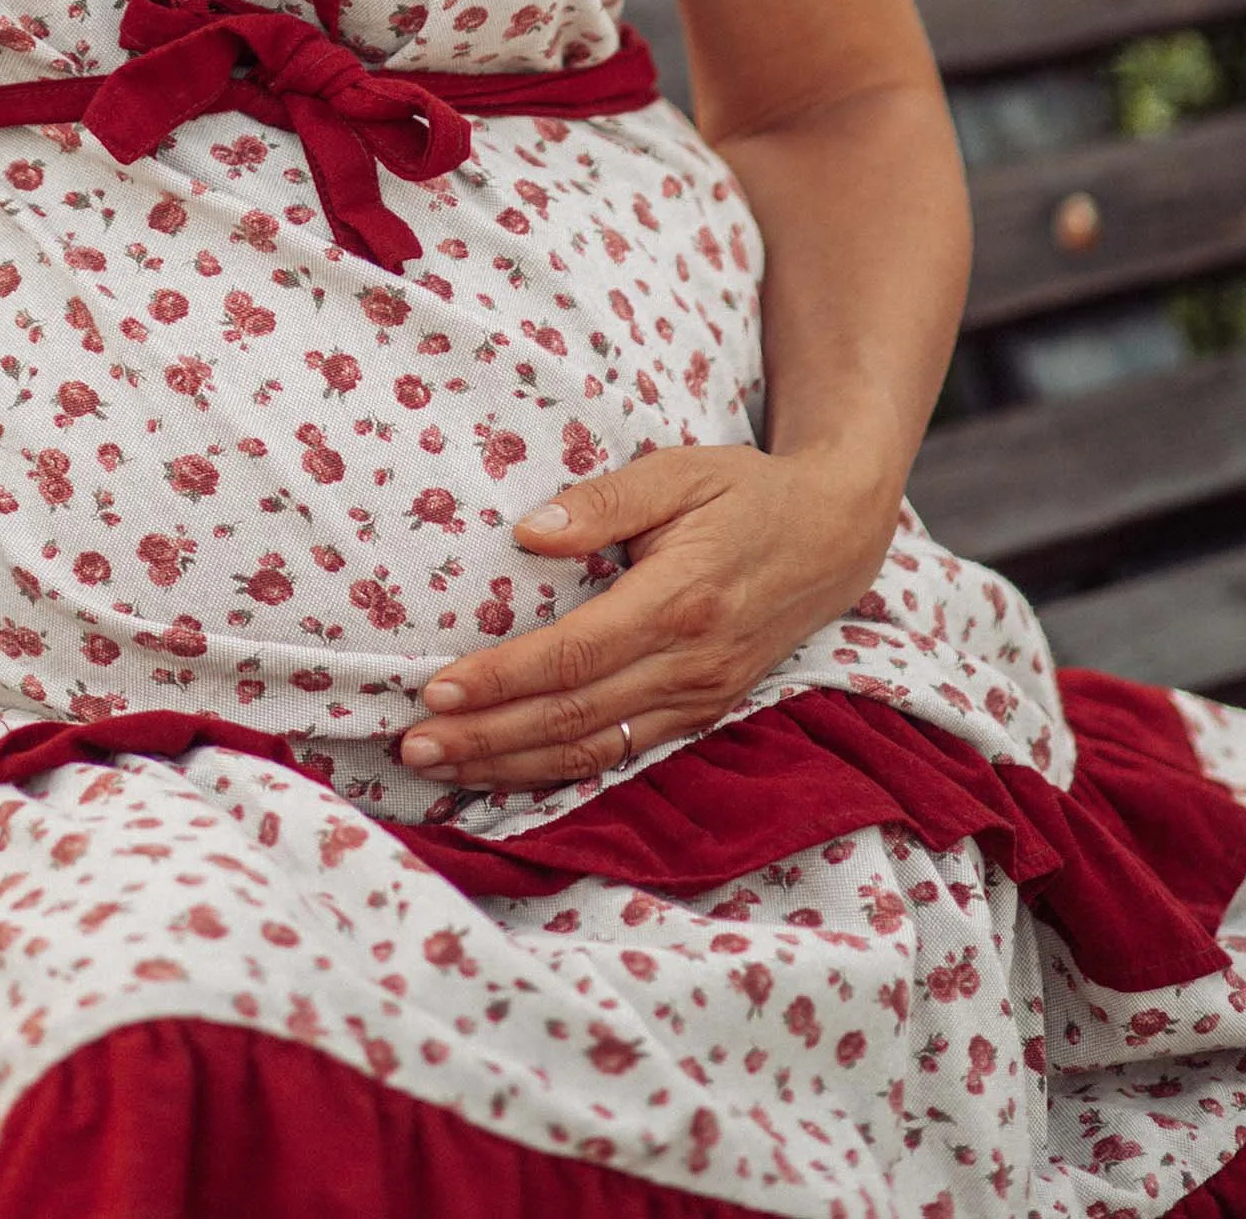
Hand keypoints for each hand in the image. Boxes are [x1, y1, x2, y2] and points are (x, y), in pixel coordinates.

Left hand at [398, 442, 898, 785]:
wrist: (834, 535)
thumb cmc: (745, 492)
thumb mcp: (678, 471)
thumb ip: (604, 501)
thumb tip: (529, 533)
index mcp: (679, 601)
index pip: (573, 656)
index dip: (502, 679)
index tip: (435, 688)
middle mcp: (691, 664)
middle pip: (573, 717)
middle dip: (486, 738)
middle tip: (411, 747)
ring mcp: (700, 698)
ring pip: (594, 749)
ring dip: (511, 766)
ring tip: (440, 769)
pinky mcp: (702, 713)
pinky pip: (624, 752)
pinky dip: (561, 771)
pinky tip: (508, 773)